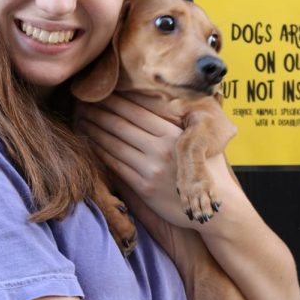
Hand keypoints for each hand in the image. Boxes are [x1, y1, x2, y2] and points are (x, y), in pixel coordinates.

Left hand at [76, 93, 235, 228]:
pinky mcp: (144, 187)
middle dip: (99, 110)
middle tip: (82, 100)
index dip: (115, 99)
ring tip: (81, 118)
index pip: (137, 110)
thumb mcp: (197, 140)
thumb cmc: (208, 169)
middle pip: (121, 124)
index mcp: (174, 133)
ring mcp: (151, 168)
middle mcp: (162, 148)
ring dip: (94, 129)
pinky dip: (100, 151)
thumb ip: (175, 122)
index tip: (100, 91)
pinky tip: (91, 142)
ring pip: (114, 143)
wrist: (217, 208)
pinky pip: (116, 164)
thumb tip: (155, 99)